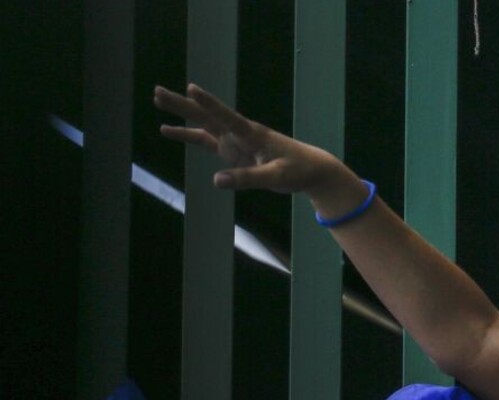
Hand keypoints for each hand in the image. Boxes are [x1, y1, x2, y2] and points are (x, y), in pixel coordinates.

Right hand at [154, 83, 343, 194]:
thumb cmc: (297, 170)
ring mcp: (233, 140)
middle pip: (206, 115)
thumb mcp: (275, 177)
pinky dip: (187, 136)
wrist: (310, 169)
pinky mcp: (232, 150)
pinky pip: (204, 141)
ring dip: (181, 114)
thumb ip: (247, 178)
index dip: (209, 104)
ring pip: (202, 124)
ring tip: (157, 100)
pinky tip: (168, 131)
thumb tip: (216, 180)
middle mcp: (239, 133)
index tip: (191, 88)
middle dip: (182, 104)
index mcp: (251, 134)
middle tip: (157, 91)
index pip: (226, 116)